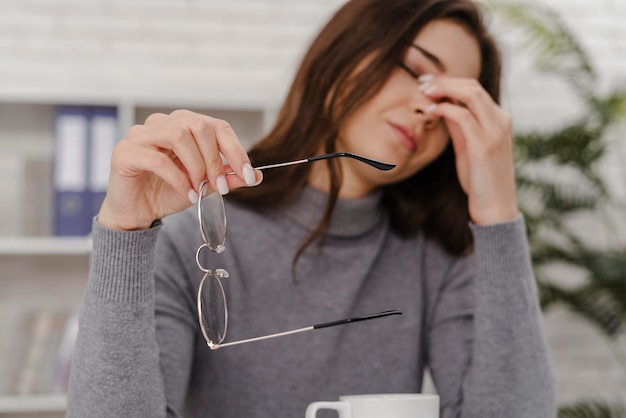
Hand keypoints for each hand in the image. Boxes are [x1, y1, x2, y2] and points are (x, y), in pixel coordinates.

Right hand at [98, 110, 261, 230]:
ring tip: (199, 189)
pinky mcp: (125, 151)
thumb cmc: (169, 192)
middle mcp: (162, 122)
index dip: (236, 150)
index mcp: (184, 124)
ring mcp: (141, 134)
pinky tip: (186, 193)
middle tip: (219, 186)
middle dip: (215, 159)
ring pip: (178, 136)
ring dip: (196, 166)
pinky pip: (157, 158)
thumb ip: (227, 177)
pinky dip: (177, 178)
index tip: (248, 175)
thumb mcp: (204, 185)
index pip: (217, 126)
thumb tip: (257, 176)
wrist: (138, 212)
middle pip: (199, 127)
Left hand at [421, 76, 517, 224]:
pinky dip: (445, 109)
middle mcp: (500, 121)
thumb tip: (442, 106)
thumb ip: (459, 126)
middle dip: (444, 81)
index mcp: (499, 119)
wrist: (495, 207)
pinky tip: (430, 111)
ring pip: (470, 94)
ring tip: (424, 92)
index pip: (474, 89)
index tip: (428, 82)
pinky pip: (463, 116)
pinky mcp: (484, 145)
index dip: (449, 82)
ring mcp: (495, 132)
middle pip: (472, 86)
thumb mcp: (468, 147)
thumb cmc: (480, 179)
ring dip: (444, 89)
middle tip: (422, 82)